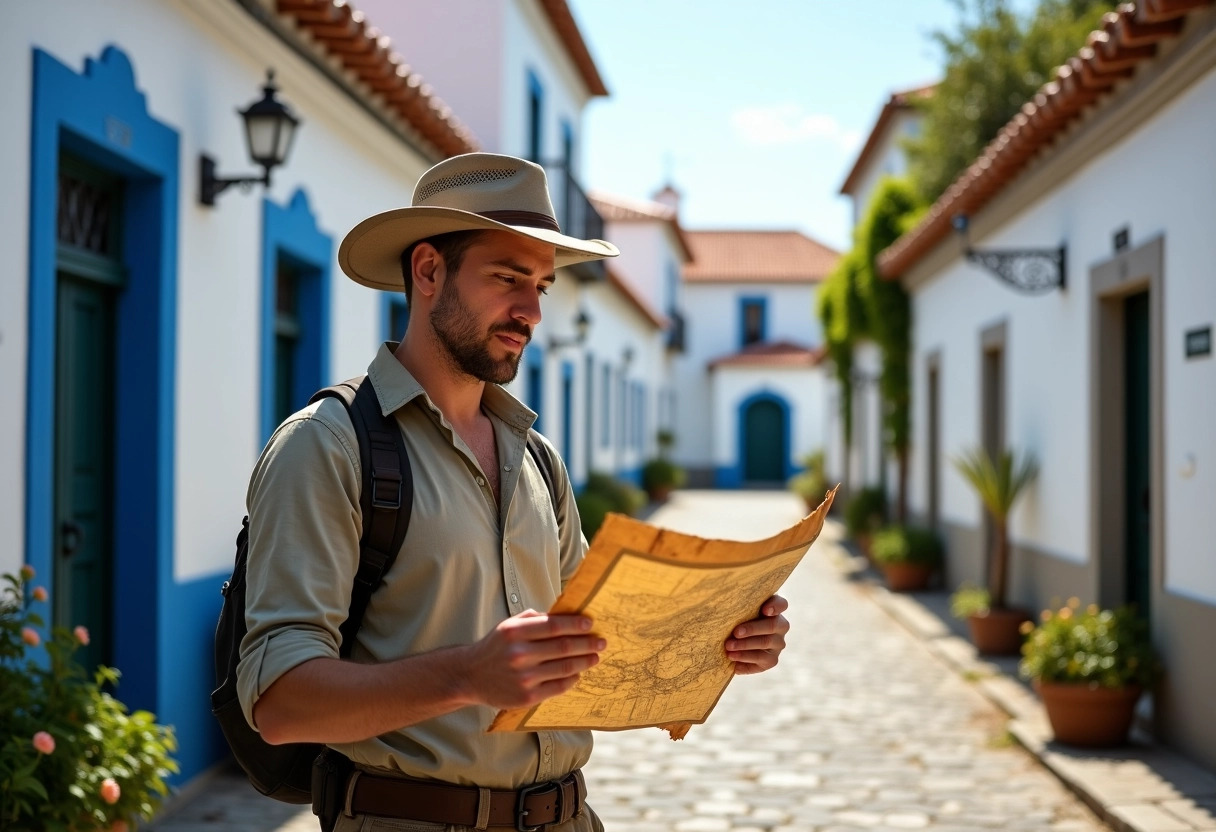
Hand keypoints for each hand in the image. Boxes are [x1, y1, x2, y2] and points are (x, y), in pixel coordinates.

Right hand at [462, 610, 604, 708]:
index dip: (576, 624)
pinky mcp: (526, 696)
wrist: (470, 676)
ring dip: (585, 662)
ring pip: (565, 668)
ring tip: (595, 657)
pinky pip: (558, 687)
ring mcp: (523, 677)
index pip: (554, 626)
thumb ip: (534, 619)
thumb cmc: (495, 647)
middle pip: (564, 647)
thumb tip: (566, 616)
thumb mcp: (508, 626)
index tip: (590, 623)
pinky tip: (578, 673)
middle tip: (601, 642)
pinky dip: (572, 679)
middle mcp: (519, 654)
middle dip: (587, 643)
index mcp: (515, 632)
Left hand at [725, 594, 788, 674]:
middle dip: (752, 629)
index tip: (765, 610)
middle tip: (735, 633)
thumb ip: (736, 603)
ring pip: (765, 643)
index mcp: (774, 609)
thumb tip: (718, 597)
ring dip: (745, 646)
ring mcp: (778, 643)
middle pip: (772, 625)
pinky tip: (733, 661)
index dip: (775, 606)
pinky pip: (761, 660)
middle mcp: (780, 626)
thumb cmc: (735, 620)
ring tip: (728, 647)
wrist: (733, 644)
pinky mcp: (772, 660)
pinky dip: (745, 660)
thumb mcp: (737, 610)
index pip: (781, 604)